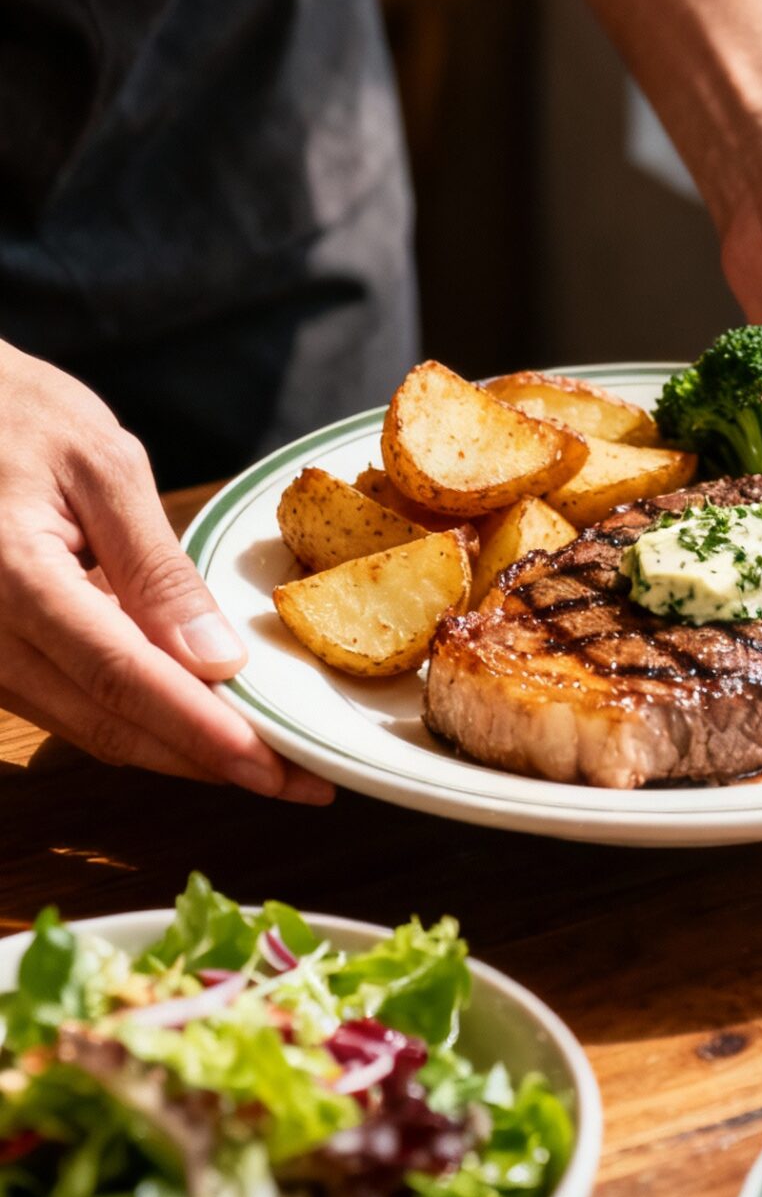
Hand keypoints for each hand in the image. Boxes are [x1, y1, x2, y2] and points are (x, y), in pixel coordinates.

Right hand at [0, 344, 331, 799]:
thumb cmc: (20, 416)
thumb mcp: (102, 466)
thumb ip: (155, 567)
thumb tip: (215, 659)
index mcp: (12, 574)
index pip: (122, 676)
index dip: (202, 732)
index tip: (277, 768)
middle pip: (107, 722)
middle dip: (206, 759)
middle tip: (297, 781)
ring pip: (88, 726)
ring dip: (176, 748)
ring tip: (264, 758)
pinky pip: (69, 703)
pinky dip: (138, 717)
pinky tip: (201, 717)